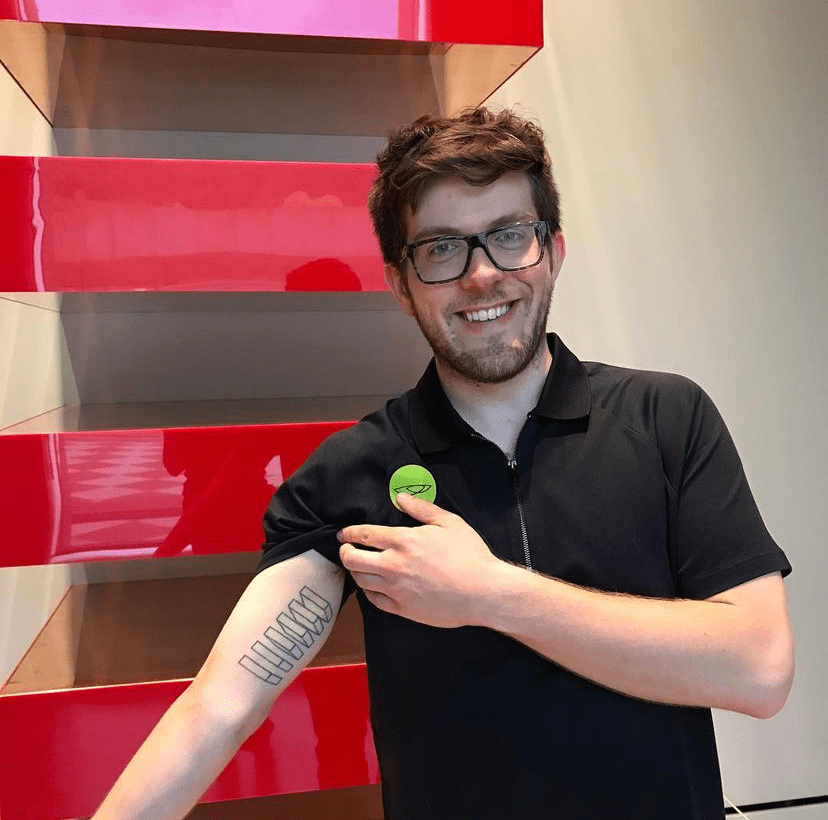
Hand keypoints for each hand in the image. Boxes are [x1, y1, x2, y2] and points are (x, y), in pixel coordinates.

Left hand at [338, 493, 501, 627]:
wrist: (482, 591)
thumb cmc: (469, 555)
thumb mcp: (449, 522)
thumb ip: (421, 508)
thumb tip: (400, 498)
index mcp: (403, 541)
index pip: (364, 535)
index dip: (349, 533)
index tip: (344, 534)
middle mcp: (394, 565)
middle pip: (353, 559)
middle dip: (344, 552)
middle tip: (346, 549)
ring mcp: (396, 589)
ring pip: (361, 580)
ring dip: (354, 571)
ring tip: (357, 566)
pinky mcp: (402, 608)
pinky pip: (374, 600)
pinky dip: (368, 592)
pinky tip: (371, 587)